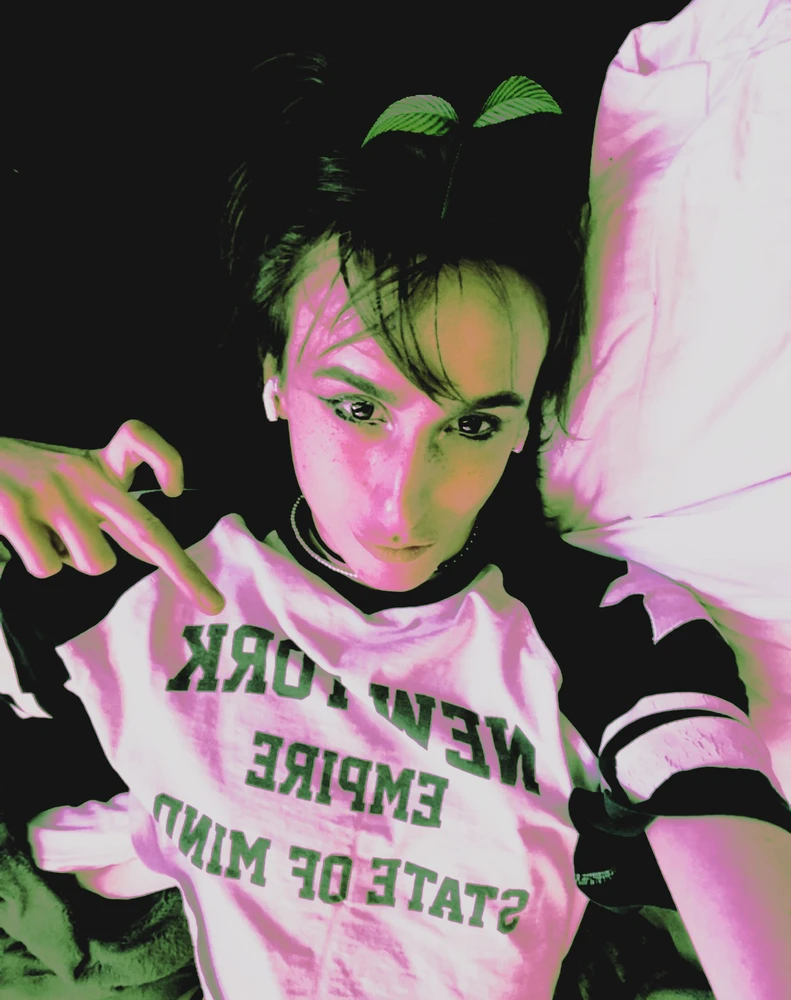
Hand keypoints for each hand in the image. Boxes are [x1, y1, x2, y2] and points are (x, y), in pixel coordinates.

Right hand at [0, 419, 224, 613]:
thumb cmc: (27, 480)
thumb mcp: (74, 481)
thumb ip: (113, 513)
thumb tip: (154, 555)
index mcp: (98, 466)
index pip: (138, 439)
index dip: (167, 459)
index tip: (175, 489)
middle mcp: (82, 476)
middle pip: (148, 528)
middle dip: (185, 572)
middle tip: (213, 603)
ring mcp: (51, 493)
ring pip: (96, 563)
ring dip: (74, 561)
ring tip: (48, 535)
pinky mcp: (14, 510)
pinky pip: (48, 567)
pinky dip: (39, 563)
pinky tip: (23, 537)